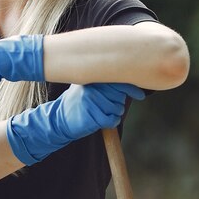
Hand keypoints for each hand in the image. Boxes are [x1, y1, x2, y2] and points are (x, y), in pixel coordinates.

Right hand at [7, 83, 144, 164]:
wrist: (58, 120)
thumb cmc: (77, 103)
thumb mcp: (86, 86)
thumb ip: (102, 80)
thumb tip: (127, 75)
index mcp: (90, 79)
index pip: (118, 80)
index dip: (131, 88)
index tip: (140, 96)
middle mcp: (91, 89)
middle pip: (119, 96)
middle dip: (117, 103)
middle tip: (107, 107)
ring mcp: (91, 103)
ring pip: (117, 109)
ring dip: (113, 113)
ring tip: (99, 113)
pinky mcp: (91, 117)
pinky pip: (112, 120)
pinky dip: (110, 122)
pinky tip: (101, 121)